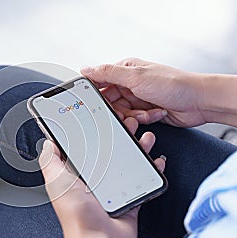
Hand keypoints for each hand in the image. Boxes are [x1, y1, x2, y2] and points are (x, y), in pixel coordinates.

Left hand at [39, 117, 165, 237]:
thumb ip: (50, 160)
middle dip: (120, 136)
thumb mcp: (56, 181)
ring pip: (127, 162)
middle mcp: (95, 180)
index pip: (86, 148)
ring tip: (145, 137)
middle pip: (110, 152)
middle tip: (128, 124)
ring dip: (138, 148)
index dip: (95, 132)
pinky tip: (156, 159)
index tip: (104, 119)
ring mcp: (113, 190)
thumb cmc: (76, 213)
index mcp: (77, 175)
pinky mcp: (129, 199)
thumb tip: (48, 143)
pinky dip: (151, 169)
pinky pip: (142, 180)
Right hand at [81, 58, 205, 126]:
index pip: (100, 82)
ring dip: (134, 116)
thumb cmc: (173, 84)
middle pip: (109, 102)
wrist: (198, 102)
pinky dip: (145, 119)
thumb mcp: (136, 77)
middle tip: (128, 111)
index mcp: (124, 70)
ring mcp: (137, 98)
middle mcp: (129, 84)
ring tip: (147, 112)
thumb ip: (108, 73)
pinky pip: (134, 119)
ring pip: (121, 113)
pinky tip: (155, 113)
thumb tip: (86, 69)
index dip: (96, 94)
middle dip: (119, 110)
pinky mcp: (145, 111)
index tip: (96, 104)